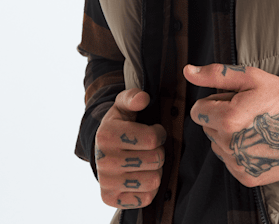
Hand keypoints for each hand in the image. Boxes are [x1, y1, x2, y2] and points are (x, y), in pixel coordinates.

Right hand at [94, 88, 166, 209]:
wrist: (102, 149)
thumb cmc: (120, 124)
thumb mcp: (123, 105)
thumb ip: (133, 97)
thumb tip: (143, 98)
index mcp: (107, 135)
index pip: (152, 139)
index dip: (159, 134)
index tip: (153, 131)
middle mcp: (103, 160)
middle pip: (156, 160)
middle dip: (158, 151)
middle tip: (150, 148)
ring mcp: (107, 182)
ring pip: (154, 180)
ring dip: (155, 170)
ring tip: (146, 161)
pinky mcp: (111, 199)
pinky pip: (146, 198)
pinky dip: (149, 187)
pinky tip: (141, 175)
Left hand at [184, 64, 278, 187]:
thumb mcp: (251, 77)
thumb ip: (216, 74)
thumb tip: (188, 71)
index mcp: (228, 119)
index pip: (197, 110)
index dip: (215, 101)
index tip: (234, 100)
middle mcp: (229, 145)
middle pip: (207, 127)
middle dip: (221, 117)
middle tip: (247, 112)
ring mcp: (237, 164)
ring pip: (217, 144)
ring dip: (228, 135)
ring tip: (254, 126)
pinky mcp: (246, 176)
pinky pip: (228, 160)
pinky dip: (238, 151)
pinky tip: (256, 141)